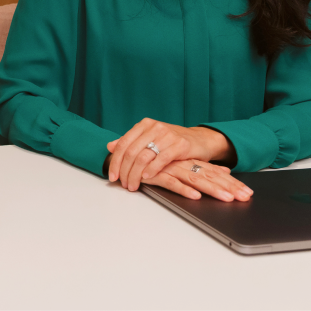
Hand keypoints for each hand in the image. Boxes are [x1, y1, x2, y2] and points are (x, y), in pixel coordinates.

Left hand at [106, 118, 233, 190]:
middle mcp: (154, 127)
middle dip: (124, 172)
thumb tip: (110, 146)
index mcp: (145, 124)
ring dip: (135, 175)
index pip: (123, 143)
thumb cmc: (173, 141)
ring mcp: (167, 135)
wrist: (200, 140)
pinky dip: (151, 170)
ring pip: (144, 157)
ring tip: (134, 185)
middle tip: (124, 185)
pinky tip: (147, 178)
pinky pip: (161, 159)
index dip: (115, 162)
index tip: (112, 177)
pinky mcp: (180, 144)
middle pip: (131, 152)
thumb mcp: (150, 139)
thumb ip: (131, 142)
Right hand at [142, 159, 252, 201]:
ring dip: (212, 190)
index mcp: (192, 163)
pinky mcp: (157, 174)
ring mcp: (172, 168)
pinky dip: (184, 189)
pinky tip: (195, 196)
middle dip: (229, 188)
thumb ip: (203, 168)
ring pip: (196, 179)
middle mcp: (185, 164)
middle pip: (210, 177)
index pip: (215, 173)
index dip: (232, 183)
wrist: (130, 154)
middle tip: (245, 197)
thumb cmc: (158, 162)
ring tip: (227, 199)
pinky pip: (172, 182)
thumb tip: (225, 172)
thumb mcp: (183, 165)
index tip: (247, 193)